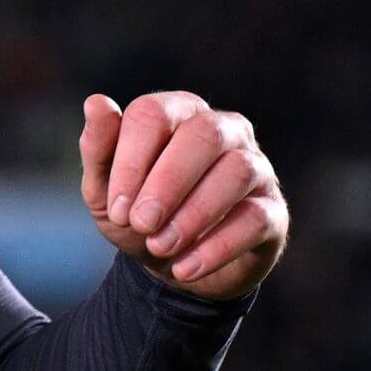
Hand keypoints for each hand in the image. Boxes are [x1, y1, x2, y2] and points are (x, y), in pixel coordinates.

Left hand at [78, 91, 286, 300]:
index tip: (117, 208)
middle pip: (203, 134)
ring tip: (159, 247)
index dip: (132, 161)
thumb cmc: (137, 215)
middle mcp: (223, 130)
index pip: (155, 114)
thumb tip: (96, 102)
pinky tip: (184, 269)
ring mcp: (256, 167)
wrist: (171, 266)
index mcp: (178, 113)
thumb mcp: (105, 190)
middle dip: (167, 182)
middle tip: (140, 224)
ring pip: (237, 171)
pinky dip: (217, 246)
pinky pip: (256, 218)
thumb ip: (98, 148)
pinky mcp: (274, 211)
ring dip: (193, 214)